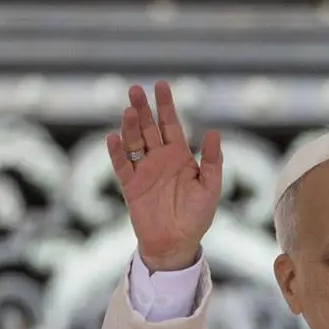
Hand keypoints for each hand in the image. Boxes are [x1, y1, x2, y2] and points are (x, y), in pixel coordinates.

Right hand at [105, 81, 223, 272]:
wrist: (176, 243)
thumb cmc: (197, 216)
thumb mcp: (210, 187)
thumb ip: (213, 161)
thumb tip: (214, 132)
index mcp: (180, 156)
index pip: (171, 124)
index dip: (165, 105)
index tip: (161, 85)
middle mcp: (159, 159)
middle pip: (148, 127)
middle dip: (142, 109)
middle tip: (135, 90)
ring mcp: (143, 170)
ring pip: (134, 142)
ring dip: (129, 126)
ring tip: (128, 110)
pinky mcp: (130, 186)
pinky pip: (122, 165)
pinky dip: (117, 152)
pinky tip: (114, 138)